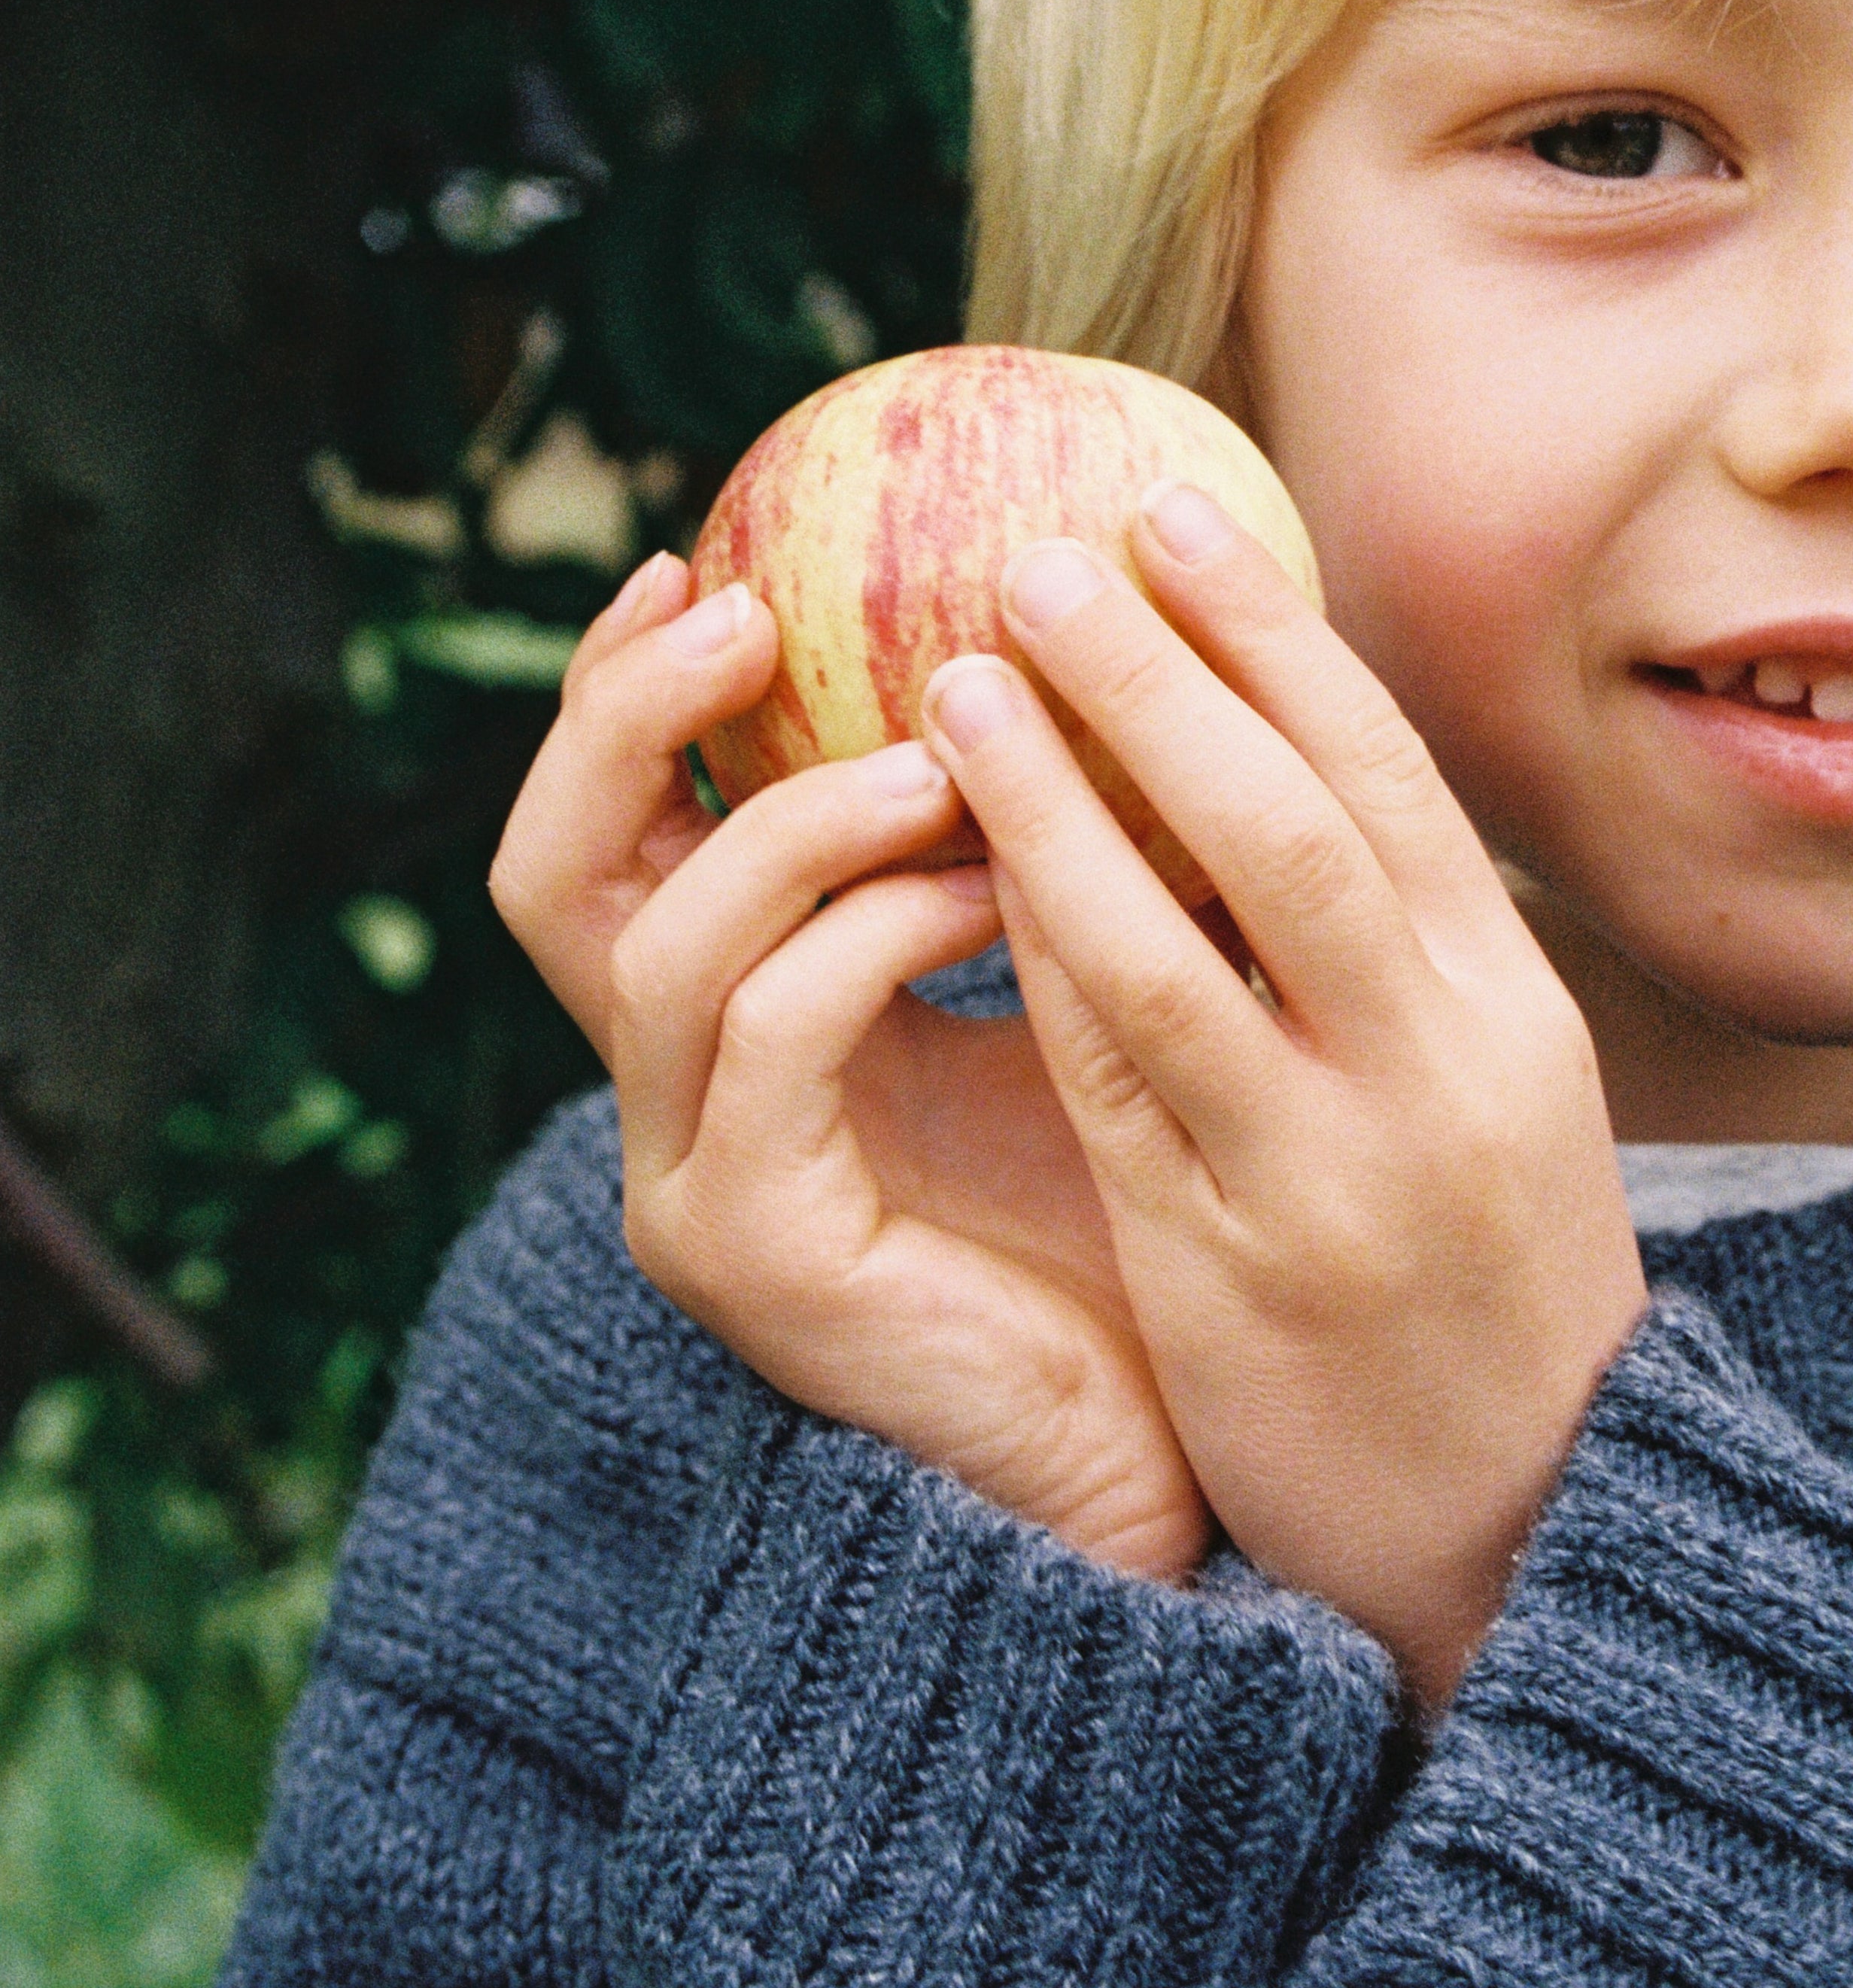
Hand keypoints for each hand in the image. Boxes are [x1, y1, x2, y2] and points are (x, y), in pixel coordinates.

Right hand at [488, 557, 1209, 1579]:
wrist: (1169, 1433)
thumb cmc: (1142, 1195)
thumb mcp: (1079, 974)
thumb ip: (1036, 839)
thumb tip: (1089, 623)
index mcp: (729, 1020)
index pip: (613, 829)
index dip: (628, 688)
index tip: (709, 554)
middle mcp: (672, 1095)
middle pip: (549, 870)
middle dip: (630, 721)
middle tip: (747, 610)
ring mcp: (690, 1180)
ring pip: (659, 946)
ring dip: (799, 822)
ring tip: (941, 755)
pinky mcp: (751, 1250)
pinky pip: (775, 1039)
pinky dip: (870, 933)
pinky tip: (988, 885)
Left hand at [922, 486, 1649, 1710]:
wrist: (1526, 1530)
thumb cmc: (1479, 1277)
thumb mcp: (1494, 1089)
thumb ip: (1401, 944)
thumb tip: (1274, 747)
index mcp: (1512, 1005)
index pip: (1387, 776)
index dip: (1275, 635)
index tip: (1176, 516)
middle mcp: (1441, 1067)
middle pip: (1290, 823)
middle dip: (1162, 673)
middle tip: (1040, 552)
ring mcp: (1336, 1170)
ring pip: (1180, 946)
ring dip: (1059, 799)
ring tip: (959, 679)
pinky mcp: (1231, 1271)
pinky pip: (1114, 1082)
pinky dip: (1039, 959)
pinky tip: (954, 868)